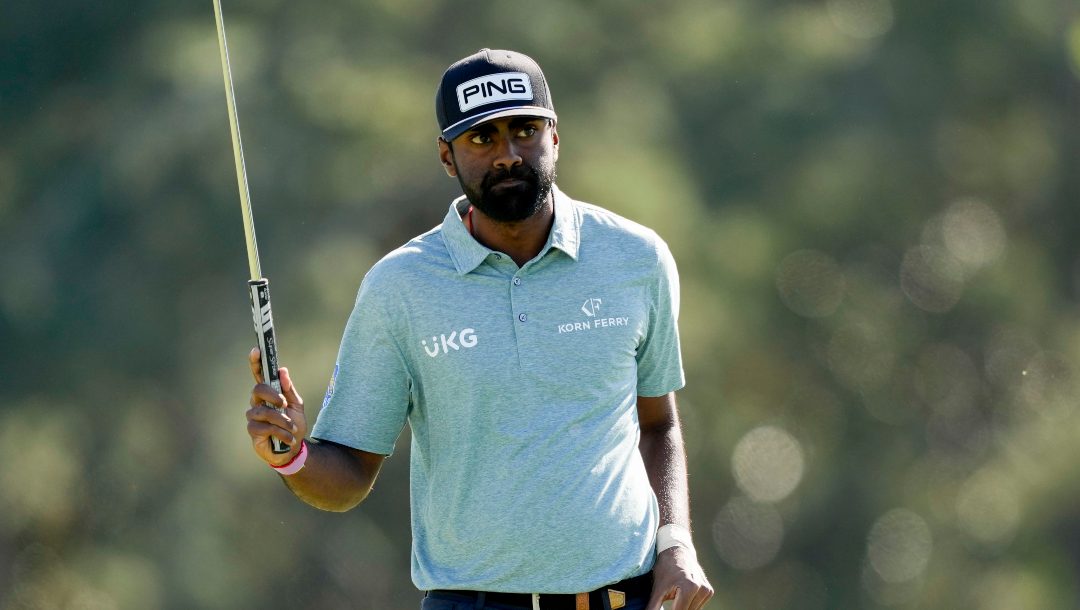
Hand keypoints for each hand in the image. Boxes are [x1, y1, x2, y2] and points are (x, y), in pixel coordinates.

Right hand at [246, 347, 307, 466]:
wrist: (294, 449)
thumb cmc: (294, 425)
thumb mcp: (297, 405)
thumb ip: (289, 389)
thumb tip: (282, 371)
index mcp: (269, 394)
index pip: (259, 375)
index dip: (256, 362)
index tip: (256, 350)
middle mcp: (258, 402)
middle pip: (257, 389)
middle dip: (272, 395)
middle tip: (284, 404)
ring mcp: (254, 416)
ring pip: (263, 411)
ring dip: (281, 420)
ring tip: (291, 427)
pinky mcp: (253, 431)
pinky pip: (264, 427)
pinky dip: (280, 432)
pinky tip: (287, 438)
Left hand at [646, 546, 713, 609]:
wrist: (677, 550)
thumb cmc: (665, 568)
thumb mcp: (657, 589)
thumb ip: (654, 607)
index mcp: (689, 588)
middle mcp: (701, 589)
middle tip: (668, 606)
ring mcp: (707, 590)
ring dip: (682, 608)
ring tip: (673, 601)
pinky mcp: (709, 591)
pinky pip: (697, 606)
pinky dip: (689, 605)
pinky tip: (680, 597)